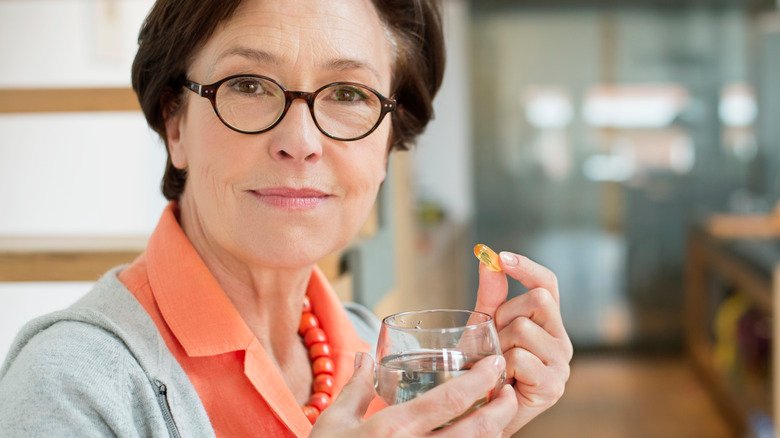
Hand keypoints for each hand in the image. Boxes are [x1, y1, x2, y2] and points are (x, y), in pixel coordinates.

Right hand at [310, 352, 517, 436]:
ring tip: (497, 416)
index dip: (480, 380)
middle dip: (502, 409)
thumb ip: (355, 388)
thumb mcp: (334, 422)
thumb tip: (363, 356)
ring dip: (494, 433)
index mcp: (392, 429)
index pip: (450, 400)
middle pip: (477, 431)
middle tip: (508, 391)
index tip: (495, 365)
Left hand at [474, 251, 572, 435]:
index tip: (502, 257)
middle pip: (538, 299)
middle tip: (496, 342)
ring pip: (524, 328)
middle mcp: (561, 340)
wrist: (480, 411)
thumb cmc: (484, 368)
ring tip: (496, 364)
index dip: (528, 267)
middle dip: (506, 314)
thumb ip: (491, 295)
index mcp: (548, 323)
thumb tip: (489, 258)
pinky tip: (503, 380)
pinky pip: (520, 357)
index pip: (548, 284)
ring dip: (500, 344)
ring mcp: (561, 363)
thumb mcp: (484, 327)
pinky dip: (502, 367)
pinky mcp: (553, 385)